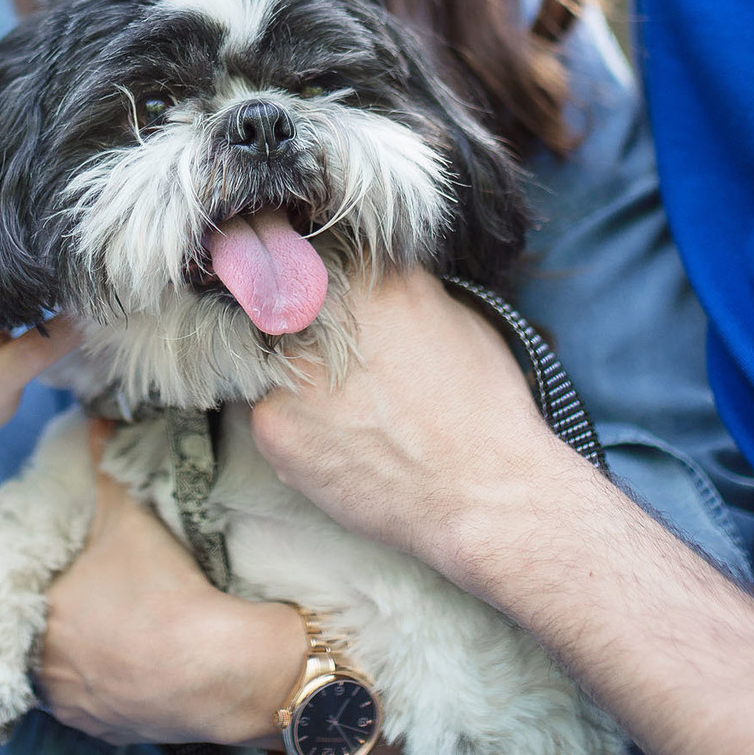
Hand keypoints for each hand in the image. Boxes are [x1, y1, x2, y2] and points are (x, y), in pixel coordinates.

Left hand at [36, 421, 307, 748]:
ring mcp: (77, 711)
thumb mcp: (128, 516)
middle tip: (85, 597)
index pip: (17, 598)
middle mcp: (44, 674)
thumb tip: (92, 422)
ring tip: (109, 631)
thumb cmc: (162, 590)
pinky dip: (110, 688)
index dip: (38, 581)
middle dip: (55, 620)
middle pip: (36, 640)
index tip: (58, 571)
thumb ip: (103, 467)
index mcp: (35, 620)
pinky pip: (98, 708)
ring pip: (64, 679)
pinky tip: (134, 666)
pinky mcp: (112, 735)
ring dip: (78, 658)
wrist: (217, 667)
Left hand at [249, 269, 566, 568]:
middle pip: (284, 312)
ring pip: (268, 368)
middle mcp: (314, 312)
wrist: (482, 495)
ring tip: (347, 414)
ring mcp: (285, 370)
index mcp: (363, 275)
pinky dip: (297, 431)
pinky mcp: (271, 425)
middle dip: (303, 337)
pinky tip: (339, 447)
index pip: (314, 259)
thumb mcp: (457, 316)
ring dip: (296, 384)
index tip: (328, 310)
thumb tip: (370, 286)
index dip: (321, 288)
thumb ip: (398, 291)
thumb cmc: (484, 408)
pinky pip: (270, 417)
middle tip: (338, 371)